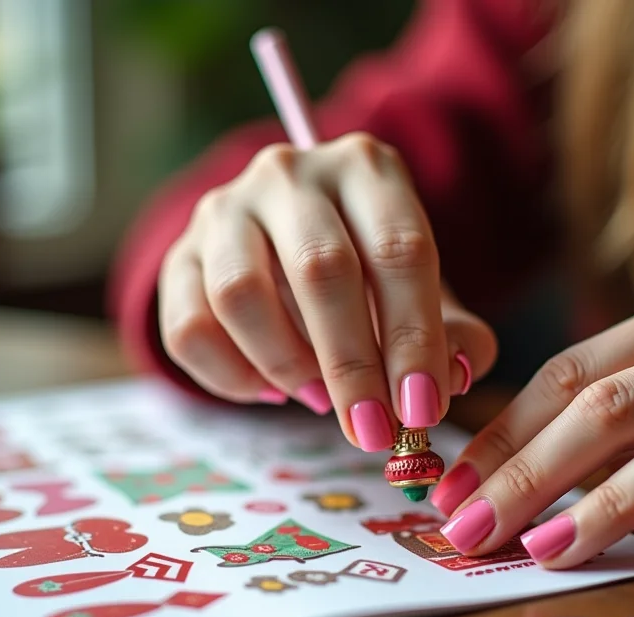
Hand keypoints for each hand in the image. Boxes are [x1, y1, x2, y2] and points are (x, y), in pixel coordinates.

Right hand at [157, 132, 495, 449]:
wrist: (288, 241)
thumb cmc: (371, 273)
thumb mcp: (422, 293)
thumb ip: (453, 335)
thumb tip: (455, 377)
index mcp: (367, 168)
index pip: (399, 250)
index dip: (415, 338)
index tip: (423, 410)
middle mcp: (291, 173)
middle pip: (320, 269)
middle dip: (352, 366)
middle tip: (373, 431)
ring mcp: (225, 208)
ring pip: (241, 294)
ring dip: (286, 366)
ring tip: (319, 400)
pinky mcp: (178, 254)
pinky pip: (189, 327)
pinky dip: (231, 376)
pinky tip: (269, 390)